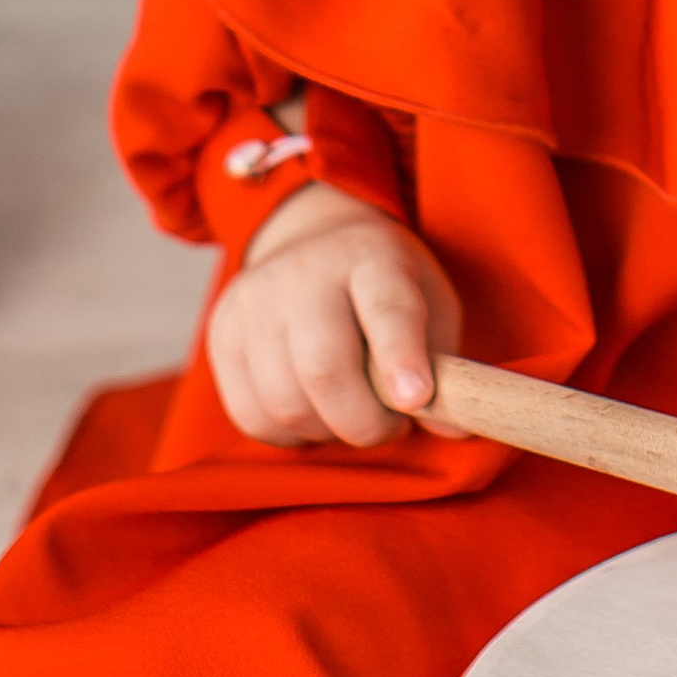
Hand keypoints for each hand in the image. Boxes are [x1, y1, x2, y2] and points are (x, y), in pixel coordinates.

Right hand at [206, 181, 467, 447]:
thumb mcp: (430, 303)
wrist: (315, 242)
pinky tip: (314, 412)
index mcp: (371, 255)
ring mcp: (255, 300)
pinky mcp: (221, 333)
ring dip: (328, 431)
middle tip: (391, 426)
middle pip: (324, 367)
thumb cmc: (385, 289)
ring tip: (353, 413)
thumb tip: (455, 429)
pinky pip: (251, 416)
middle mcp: (305, 271)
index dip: (400, 358)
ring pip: (285, 403)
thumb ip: (445, 366)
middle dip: (365, 422)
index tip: (417, 401)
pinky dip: (289, 434)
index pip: (385, 308)